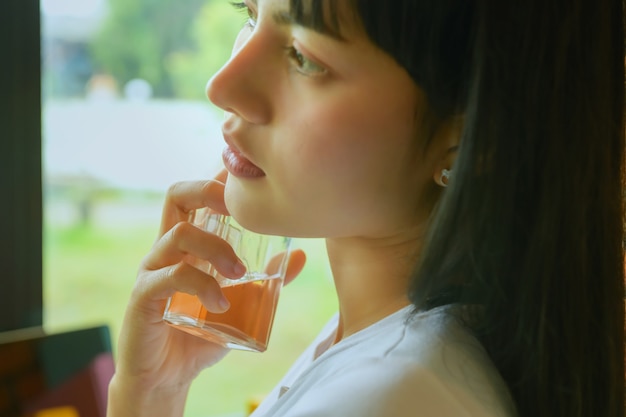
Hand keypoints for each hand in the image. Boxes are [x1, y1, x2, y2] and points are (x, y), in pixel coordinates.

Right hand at [108, 170, 304, 415]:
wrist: (167, 377)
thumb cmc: (200, 334)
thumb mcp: (240, 303)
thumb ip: (266, 279)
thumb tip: (300, 255)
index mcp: (186, 245)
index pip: (195, 196)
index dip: (217, 178)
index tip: (246, 176)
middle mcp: (166, 250)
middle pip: (177, 196)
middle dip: (209, 191)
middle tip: (240, 208)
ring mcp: (152, 271)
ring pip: (178, 234)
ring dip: (215, 248)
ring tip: (238, 274)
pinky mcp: (143, 297)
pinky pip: (171, 277)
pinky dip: (201, 285)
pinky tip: (221, 304)